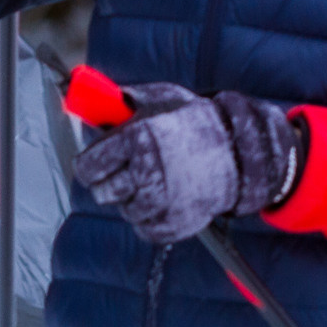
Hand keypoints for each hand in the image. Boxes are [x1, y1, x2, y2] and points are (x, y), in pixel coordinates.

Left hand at [73, 82, 304, 243]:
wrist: (241, 151)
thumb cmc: (196, 123)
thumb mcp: (163, 100)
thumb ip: (123, 103)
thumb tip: (86, 101)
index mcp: (138, 138)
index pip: (87, 167)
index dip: (92, 164)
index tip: (100, 162)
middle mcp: (146, 172)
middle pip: (102, 191)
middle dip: (113, 180)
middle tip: (133, 168)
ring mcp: (160, 202)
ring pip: (124, 209)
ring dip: (134, 197)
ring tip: (159, 178)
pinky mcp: (171, 224)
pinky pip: (143, 226)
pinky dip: (152, 215)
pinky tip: (169, 195)